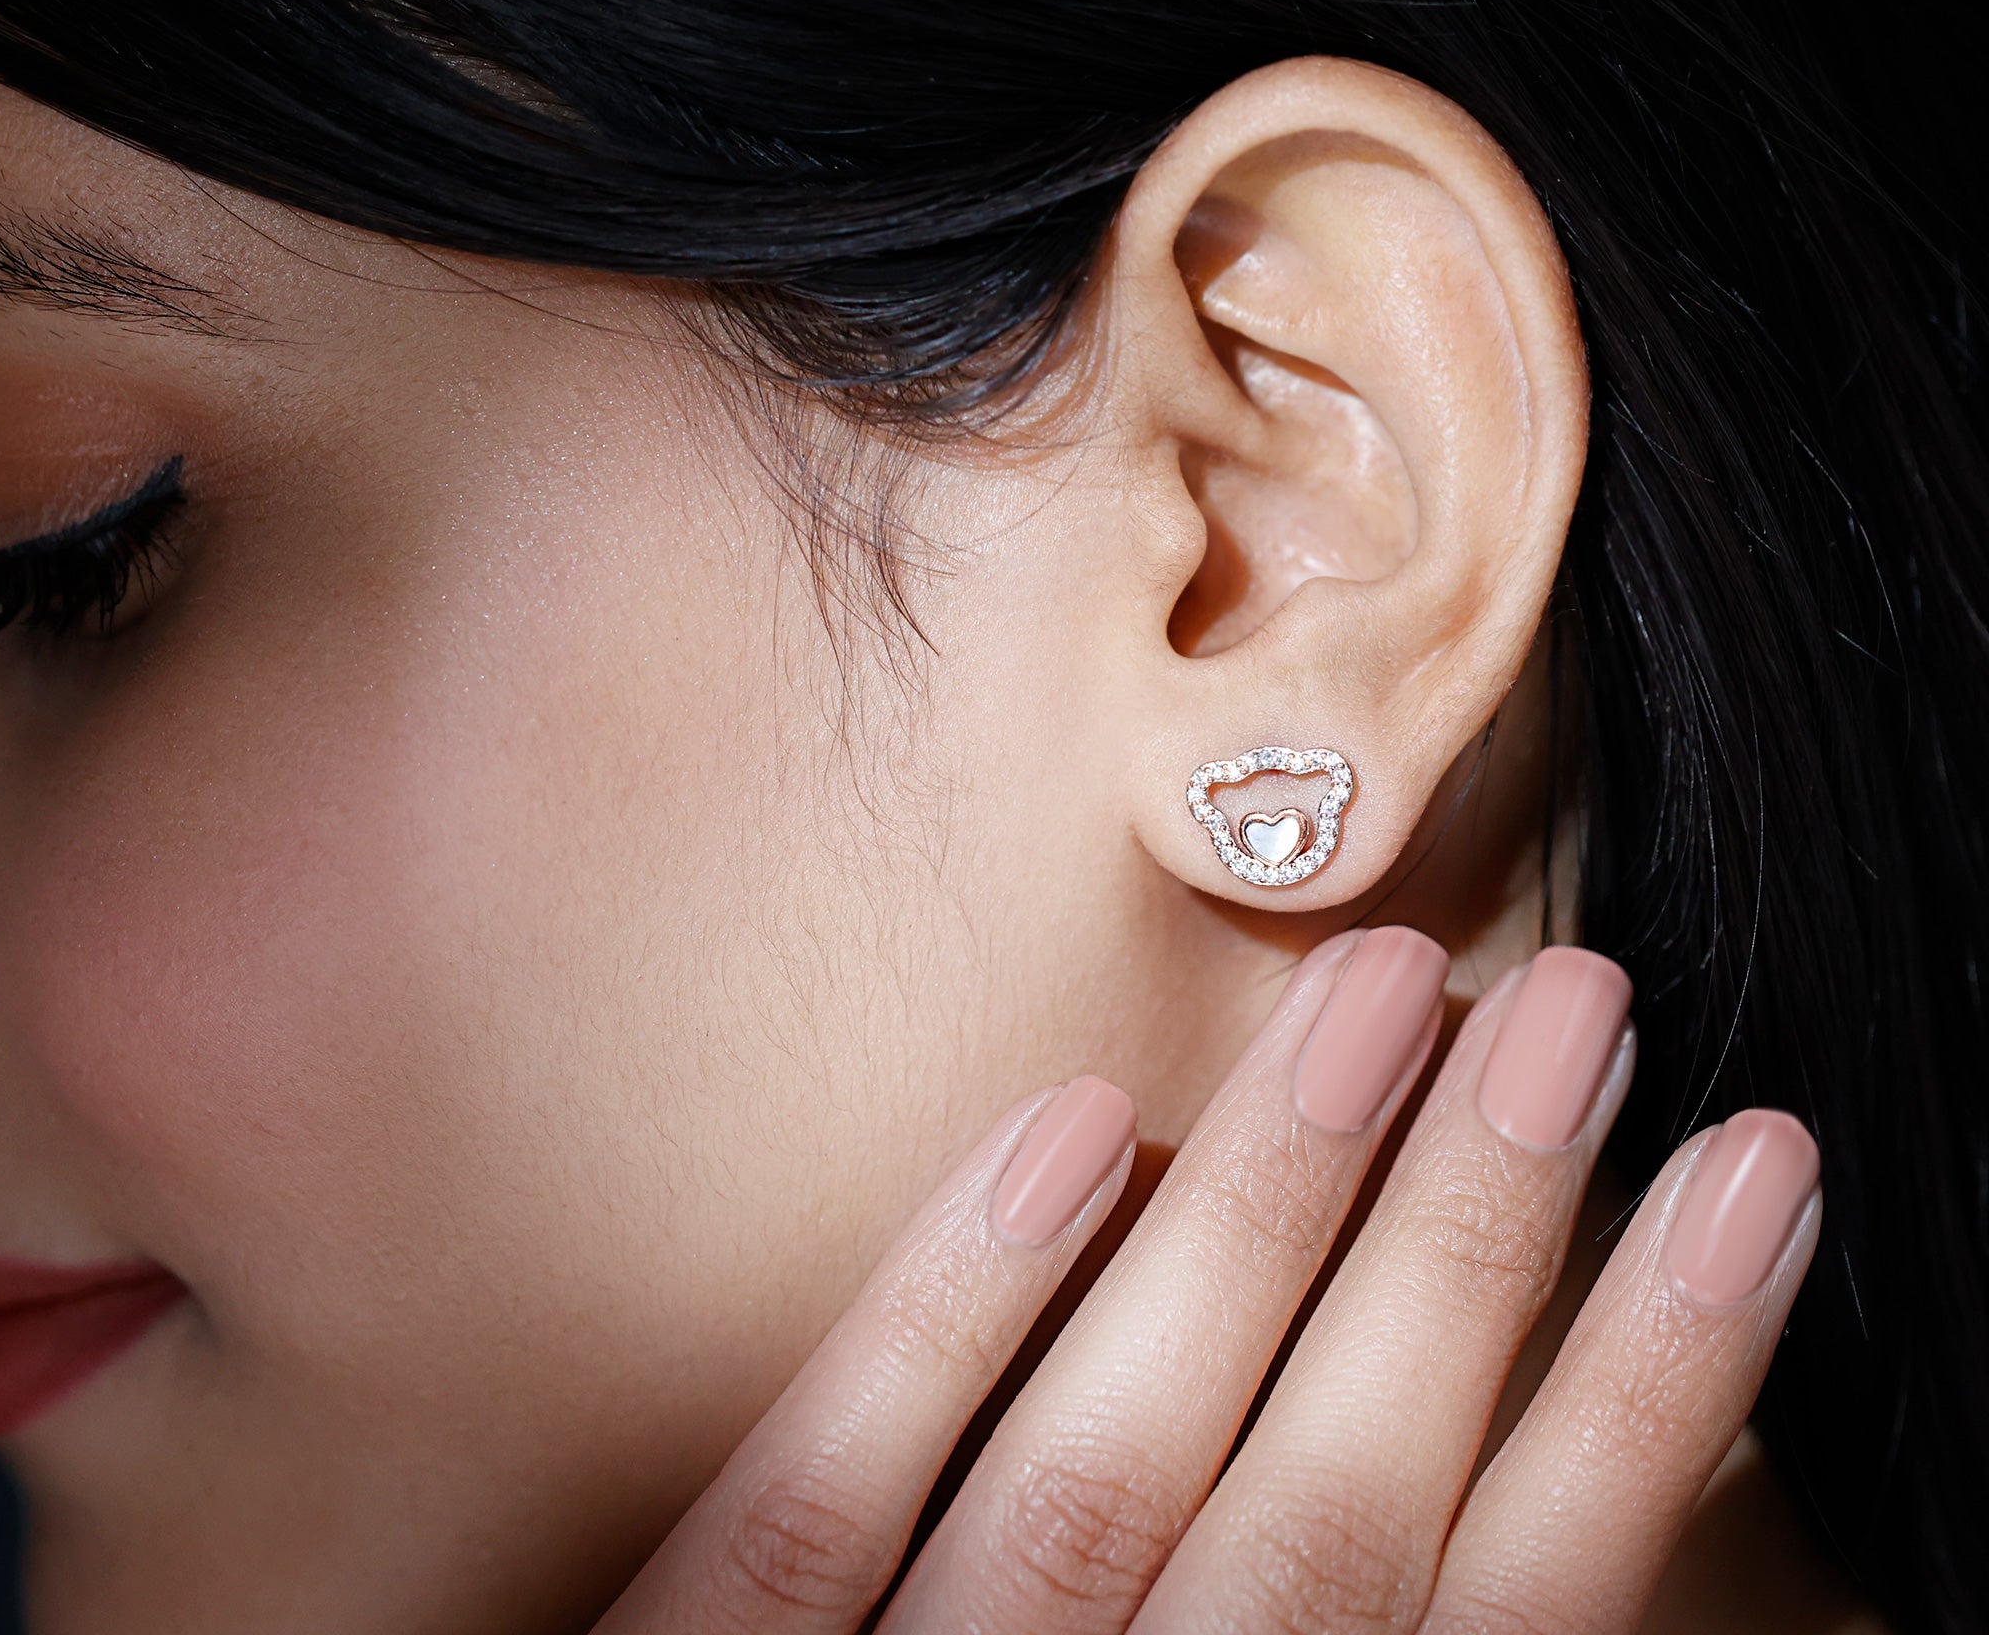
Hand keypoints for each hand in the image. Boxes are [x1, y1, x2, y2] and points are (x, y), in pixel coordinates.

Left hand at [599, 929, 1820, 1633]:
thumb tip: (1532, 1502)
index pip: (1511, 1617)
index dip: (1647, 1394)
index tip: (1747, 1168)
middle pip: (1336, 1508)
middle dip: (1475, 1244)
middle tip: (1581, 1004)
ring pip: (1110, 1469)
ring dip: (1266, 1219)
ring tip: (1386, 989)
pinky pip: (812, 1504)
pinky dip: (954, 1314)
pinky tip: (1079, 1123)